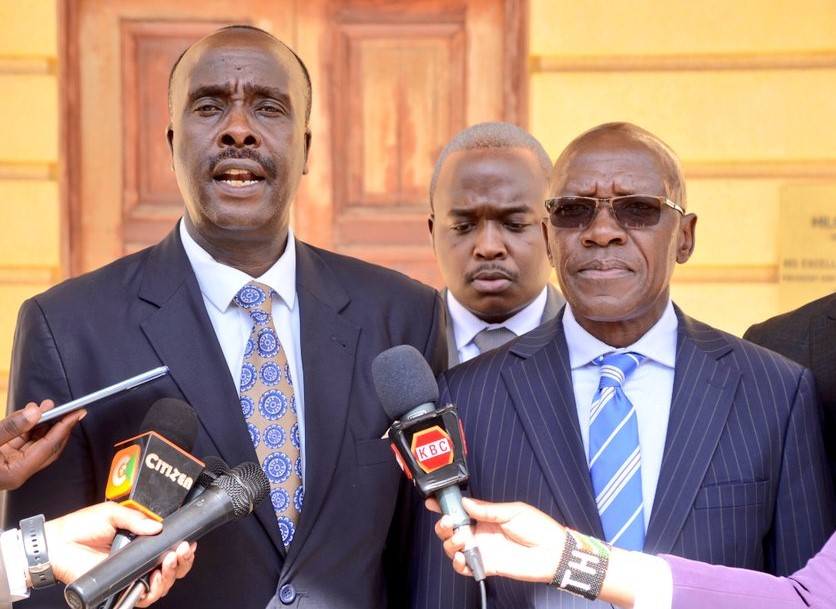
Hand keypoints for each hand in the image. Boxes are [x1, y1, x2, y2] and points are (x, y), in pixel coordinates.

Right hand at [0, 400, 82, 489]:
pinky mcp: (3, 459)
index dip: (64, 427)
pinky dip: (26, 428)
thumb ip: (10, 428)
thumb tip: (35, 413)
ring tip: (46, 406)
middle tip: (67, 407)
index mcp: (15, 473)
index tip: (77, 412)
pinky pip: (21, 442)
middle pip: (46, 447)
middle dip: (56, 425)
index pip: (49, 447)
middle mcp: (16, 472)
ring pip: (34, 443)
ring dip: (41, 424)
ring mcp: (10, 466)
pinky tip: (29, 414)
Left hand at [45, 502, 195, 605]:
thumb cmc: (81, 527)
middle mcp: (139, 559)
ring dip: (171, 574)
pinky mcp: (120, 588)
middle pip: (172, 567)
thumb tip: (157, 527)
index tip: (189, 541)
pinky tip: (155, 578)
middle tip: (182, 550)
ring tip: (169, 561)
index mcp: (141, 540)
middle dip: (183, 560)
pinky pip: (143, 596)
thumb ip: (136, 518)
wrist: (59, 544)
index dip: (182, 547)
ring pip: (163, 583)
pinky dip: (154, 590)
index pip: (169, 546)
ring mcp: (131, 575)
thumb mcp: (112, 513)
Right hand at [427, 496, 565, 582]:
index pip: (461, 510)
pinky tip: (462, 557)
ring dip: (450, 543)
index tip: (433, 502)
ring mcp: (482, 549)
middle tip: (448, 522)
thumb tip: (465, 502)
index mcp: (486, 517)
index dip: (446, 506)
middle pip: (451, 530)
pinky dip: (459, 563)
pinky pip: (465, 567)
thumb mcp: (512, 511)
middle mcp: (481, 533)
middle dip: (443, 525)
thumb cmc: (538, 528)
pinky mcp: (486, 566)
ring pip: (454, 548)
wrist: (553, 552)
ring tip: (460, 539)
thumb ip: (487, 509)